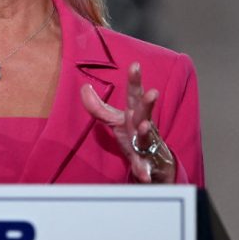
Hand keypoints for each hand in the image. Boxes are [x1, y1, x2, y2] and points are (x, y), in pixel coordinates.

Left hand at [80, 62, 174, 182]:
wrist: (154, 162)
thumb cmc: (133, 134)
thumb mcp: (115, 120)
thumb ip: (98, 106)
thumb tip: (84, 87)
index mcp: (135, 113)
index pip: (134, 94)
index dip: (134, 80)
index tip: (135, 64)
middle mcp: (143, 125)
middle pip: (145, 112)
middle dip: (148, 102)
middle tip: (152, 92)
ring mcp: (147, 144)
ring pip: (147, 137)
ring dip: (146, 131)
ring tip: (144, 126)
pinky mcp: (147, 164)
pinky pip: (145, 167)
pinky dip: (143, 170)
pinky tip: (143, 175)